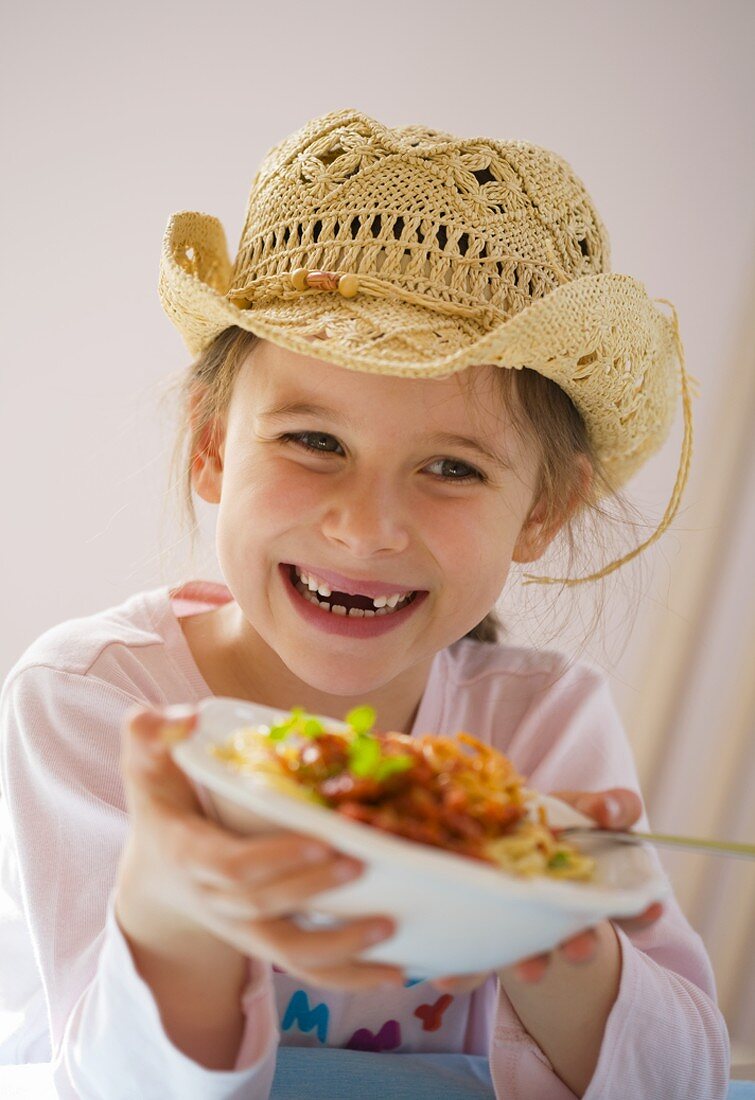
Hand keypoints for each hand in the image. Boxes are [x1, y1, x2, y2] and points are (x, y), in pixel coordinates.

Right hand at [116, 705, 404, 992]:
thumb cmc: (163, 798)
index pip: (230, 867)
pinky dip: (349, 976)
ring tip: (389, 930)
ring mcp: (241, 928)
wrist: (159, 871)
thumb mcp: (146, 760)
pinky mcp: (267, 941)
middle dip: (313, 889)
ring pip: (287, 952)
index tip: (320, 841)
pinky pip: (306, 970)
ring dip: (339, 948)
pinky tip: (394, 971)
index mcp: (188, 855)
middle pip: (265, 907)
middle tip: (361, 864)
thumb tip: (187, 719)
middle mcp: (214, 901)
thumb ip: (151, 731)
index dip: (274, 859)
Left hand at [430, 787, 663, 994]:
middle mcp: (561, 918)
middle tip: (581, 948)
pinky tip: (446, 975)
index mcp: (593, 891)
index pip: (631, 909)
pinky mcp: (478, 933)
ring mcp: (520, 928)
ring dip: (530, 965)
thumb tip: (610, 811)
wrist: (495, 829)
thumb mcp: (581, 807)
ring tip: (529, 971)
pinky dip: (461, 974)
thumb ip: (609, 807)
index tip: (652, 909)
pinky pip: (470, 961)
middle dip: (582, 945)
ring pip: (528, 955)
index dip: (642, 912)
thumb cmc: (550, 821)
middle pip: (579, 940)